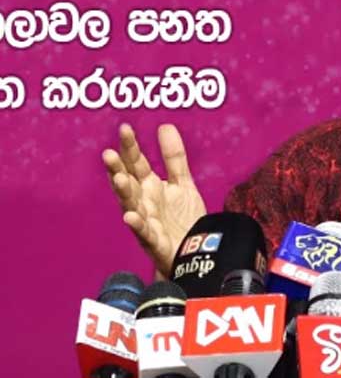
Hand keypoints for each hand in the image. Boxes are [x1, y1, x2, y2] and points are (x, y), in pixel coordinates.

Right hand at [103, 123, 207, 276]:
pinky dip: (136, 224)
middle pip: (128, 183)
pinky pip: (144, 232)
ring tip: (119, 178)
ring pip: (131, 205)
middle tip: (109, 154)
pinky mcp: (154, 241)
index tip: (125, 129)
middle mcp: (143, 202)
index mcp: (149, 186)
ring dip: (124, 193)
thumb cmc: (182, 218)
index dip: (131, 147)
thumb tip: (164, 125)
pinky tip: (130, 216)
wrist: (193, 252)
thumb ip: (173, 157)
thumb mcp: (182, 183)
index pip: (136, 163)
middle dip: (118, 169)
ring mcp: (146, 221)